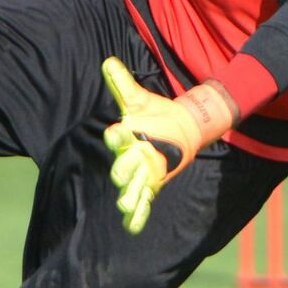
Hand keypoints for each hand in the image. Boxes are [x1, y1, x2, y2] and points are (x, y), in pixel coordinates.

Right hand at [101, 58, 234, 234]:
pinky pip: (143, 201)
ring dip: (128, 196)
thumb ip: (122, 83)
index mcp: (127, 135)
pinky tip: (132, 226)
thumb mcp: (139, 98)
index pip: (118, 136)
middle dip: (122, 169)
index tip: (117, 131)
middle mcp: (131, 156)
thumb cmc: (154, 113)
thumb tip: (108, 61)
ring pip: (131, 186)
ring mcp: (141, 172)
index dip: (118, 135)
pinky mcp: (152, 184)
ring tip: (124, 204)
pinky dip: (137, 215)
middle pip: (123, 164)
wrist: (179, 127)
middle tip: (119, 174)